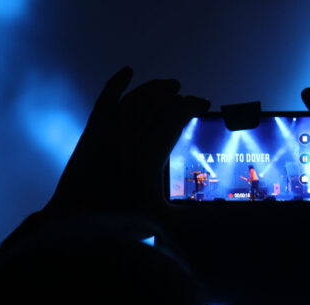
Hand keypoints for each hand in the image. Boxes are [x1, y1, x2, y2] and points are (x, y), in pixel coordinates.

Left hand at [45, 67, 209, 217]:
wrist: (77, 226)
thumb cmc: (120, 226)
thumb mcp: (163, 220)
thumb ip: (198, 216)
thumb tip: (232, 216)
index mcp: (148, 158)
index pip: (175, 117)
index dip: (191, 105)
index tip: (202, 102)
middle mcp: (127, 141)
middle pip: (157, 104)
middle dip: (175, 96)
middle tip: (188, 97)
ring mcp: (105, 135)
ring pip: (134, 99)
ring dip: (153, 89)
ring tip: (168, 87)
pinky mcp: (90, 134)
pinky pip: (105, 101)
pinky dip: (116, 84)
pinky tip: (127, 72)